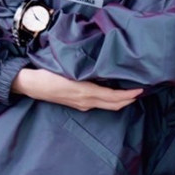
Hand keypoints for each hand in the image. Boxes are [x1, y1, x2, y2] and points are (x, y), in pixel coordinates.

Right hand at [11, 68, 142, 111]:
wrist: (33, 85)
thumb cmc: (49, 74)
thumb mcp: (69, 71)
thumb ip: (87, 72)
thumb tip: (104, 68)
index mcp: (86, 92)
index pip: (113, 96)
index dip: (128, 95)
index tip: (140, 90)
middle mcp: (87, 101)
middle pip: (113, 105)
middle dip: (128, 100)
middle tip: (141, 92)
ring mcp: (83, 105)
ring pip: (107, 106)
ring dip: (120, 101)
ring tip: (131, 93)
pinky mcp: (79, 105)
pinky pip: (99, 104)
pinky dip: (110, 101)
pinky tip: (113, 94)